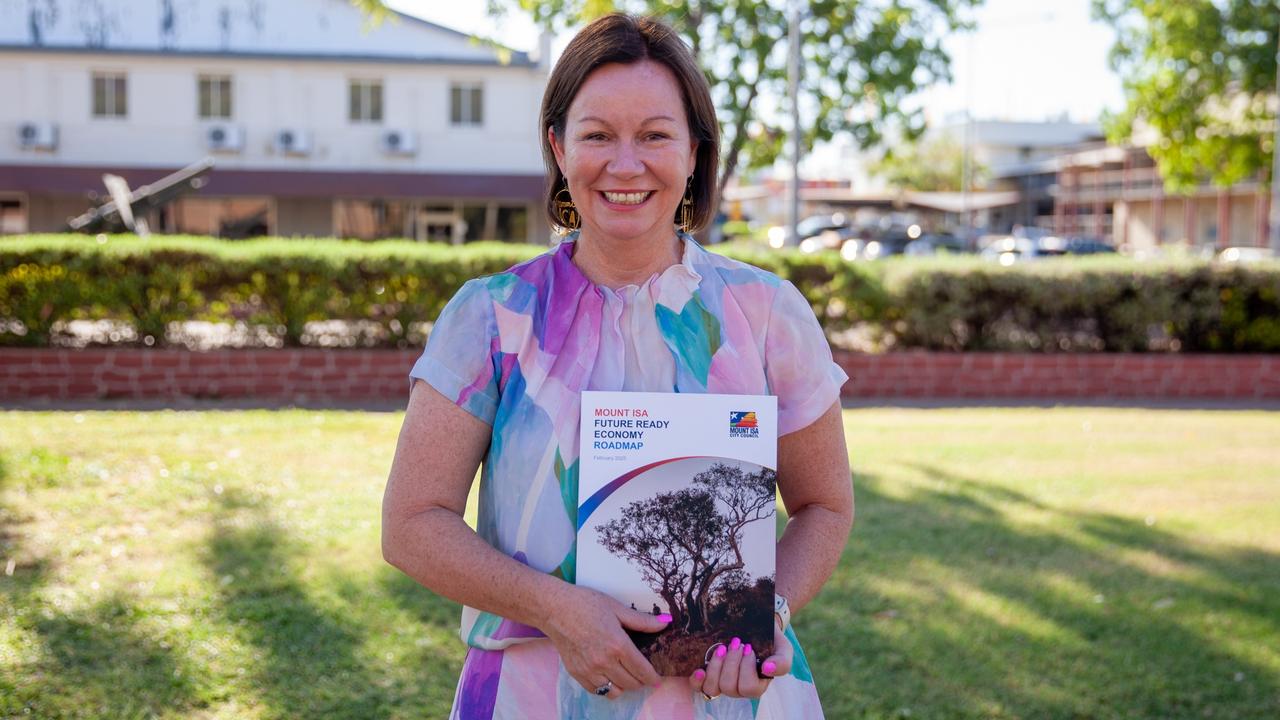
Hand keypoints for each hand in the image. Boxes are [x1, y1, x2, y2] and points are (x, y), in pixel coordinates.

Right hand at [541, 585, 670, 699]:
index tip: (657, 678)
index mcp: (618, 645)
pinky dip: (606, 687)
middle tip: (642, 673)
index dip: (653, 677)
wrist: (554, 608)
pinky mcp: (576, 673)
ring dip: (624, 686)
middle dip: (641, 681)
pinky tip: (608, 675)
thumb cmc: (585, 604)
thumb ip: (642, 621)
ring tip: (625, 674)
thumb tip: (665, 623)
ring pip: (615, 691)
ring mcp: (589, 670)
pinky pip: (597, 691)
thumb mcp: (616, 608)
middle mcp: (604, 662)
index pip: (642, 670)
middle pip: (631, 683)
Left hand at [689, 621, 792, 699]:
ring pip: (713, 687)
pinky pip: (699, 686)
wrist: (755, 625)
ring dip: (716, 666)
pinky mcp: (708, 675)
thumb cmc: (770, 639)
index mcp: (757, 685)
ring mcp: (721, 682)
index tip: (749, 648)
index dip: (747, 668)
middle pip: (729, 687)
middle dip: (732, 662)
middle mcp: (738, 687)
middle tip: (737, 643)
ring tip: (722, 648)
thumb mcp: (783, 648)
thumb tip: (767, 670)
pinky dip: (698, 679)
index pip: (749, 688)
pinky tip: (699, 669)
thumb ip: (782, 662)